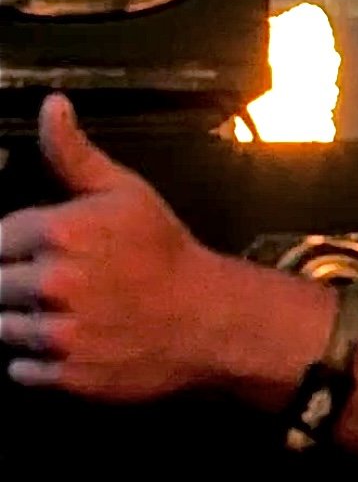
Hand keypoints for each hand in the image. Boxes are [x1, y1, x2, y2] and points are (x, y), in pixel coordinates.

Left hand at [0, 95, 230, 398]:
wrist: (213, 318)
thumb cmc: (167, 254)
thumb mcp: (125, 192)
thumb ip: (74, 153)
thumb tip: (51, 107)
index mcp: (59, 232)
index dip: (17, 246)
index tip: (40, 252)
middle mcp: (53, 284)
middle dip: (18, 285)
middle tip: (58, 284)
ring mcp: (59, 334)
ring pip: (2, 328)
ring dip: (25, 323)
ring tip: (65, 313)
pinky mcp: (67, 375)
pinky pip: (20, 370)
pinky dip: (36, 362)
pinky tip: (69, 341)